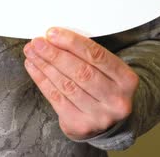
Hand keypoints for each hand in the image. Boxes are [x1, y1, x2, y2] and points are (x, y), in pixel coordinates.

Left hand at [23, 27, 138, 140]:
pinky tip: (33, 66)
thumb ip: (87, 55)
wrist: (109, 122)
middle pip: (80, 72)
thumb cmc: (104, 86)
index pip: (97, 56)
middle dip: (54, 54)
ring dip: (44, 65)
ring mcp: (98, 116)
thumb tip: (54, 37)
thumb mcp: (107, 70)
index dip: (72, 43)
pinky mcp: (80, 125)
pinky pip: (56, 98)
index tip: (52, 33)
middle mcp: (116, 100)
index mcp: (127, 80)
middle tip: (37, 43)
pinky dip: (41, 80)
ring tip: (32, 52)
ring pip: (66, 85)